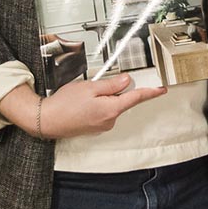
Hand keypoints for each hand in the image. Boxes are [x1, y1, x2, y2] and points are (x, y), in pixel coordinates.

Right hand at [0, 74, 166, 139]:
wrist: (46, 120)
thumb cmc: (64, 104)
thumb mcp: (89, 87)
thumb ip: (111, 84)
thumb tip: (127, 81)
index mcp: (111, 109)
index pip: (136, 98)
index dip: (150, 92)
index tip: (161, 89)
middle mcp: (109, 120)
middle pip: (121, 100)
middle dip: (111, 90)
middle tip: (93, 87)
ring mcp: (102, 126)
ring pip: (110, 105)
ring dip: (102, 98)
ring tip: (82, 96)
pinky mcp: (95, 127)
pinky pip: (102, 112)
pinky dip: (96, 105)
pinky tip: (82, 103)